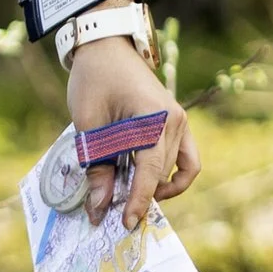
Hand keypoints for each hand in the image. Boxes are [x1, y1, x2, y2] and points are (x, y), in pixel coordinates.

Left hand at [65, 36, 199, 227]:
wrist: (106, 47)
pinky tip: (147, 182)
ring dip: (157, 185)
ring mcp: (181, 121)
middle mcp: (175, 120)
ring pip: (178, 168)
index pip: (150, 170)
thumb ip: (96, 167)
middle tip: (114, 211)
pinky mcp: (177, 122)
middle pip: (164, 173)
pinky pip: (185, 158)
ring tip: (128, 194)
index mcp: (153, 117)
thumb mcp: (88, 125)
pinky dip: (169, 174)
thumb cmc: (93, 80)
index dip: (138, 200)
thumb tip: (99, 207)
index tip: (125, 223)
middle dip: (141, 196)